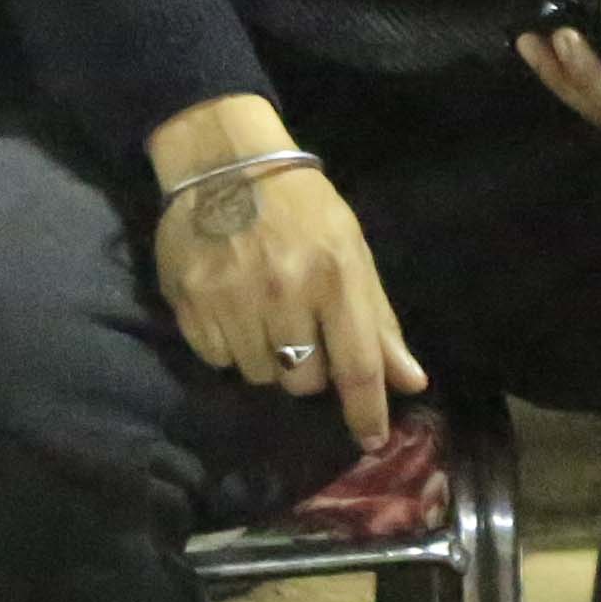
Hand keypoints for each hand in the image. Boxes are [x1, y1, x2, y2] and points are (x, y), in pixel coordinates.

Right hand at [145, 97, 420, 440]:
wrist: (225, 162)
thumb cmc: (302, 207)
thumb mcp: (352, 250)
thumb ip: (379, 320)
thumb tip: (411, 382)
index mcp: (334, 276)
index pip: (356, 364)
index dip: (366, 410)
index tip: (371, 439)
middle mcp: (284, 293)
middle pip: (304, 381)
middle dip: (310, 368)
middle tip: (303, 330)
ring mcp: (232, 300)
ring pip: (259, 375)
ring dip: (268, 358)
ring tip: (265, 314)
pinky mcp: (189, 304)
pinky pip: (216, 359)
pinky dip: (229, 346)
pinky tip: (233, 308)